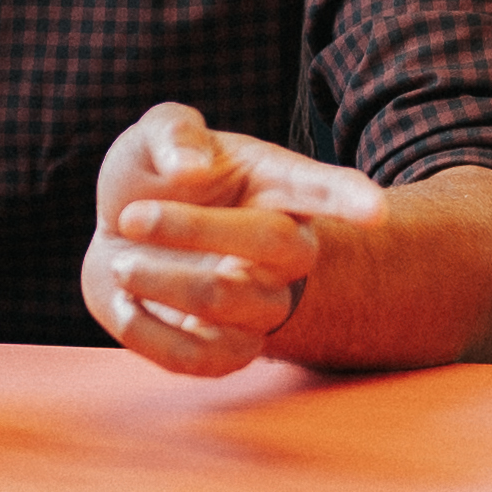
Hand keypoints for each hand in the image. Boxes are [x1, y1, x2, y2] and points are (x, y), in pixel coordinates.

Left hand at [81, 102, 387, 376]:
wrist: (118, 236)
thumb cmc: (151, 179)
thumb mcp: (155, 137)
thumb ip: (172, 134)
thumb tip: (189, 167)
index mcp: (278, 187)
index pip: (323, 189)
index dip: (350, 199)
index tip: (373, 212)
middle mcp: (284, 253)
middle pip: (275, 245)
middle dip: (195, 229)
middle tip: (131, 216)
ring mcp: (261, 307)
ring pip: (226, 302)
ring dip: (159, 280)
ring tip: (121, 260)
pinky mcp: (227, 353)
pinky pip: (195, 357)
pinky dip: (142, 328)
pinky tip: (126, 300)